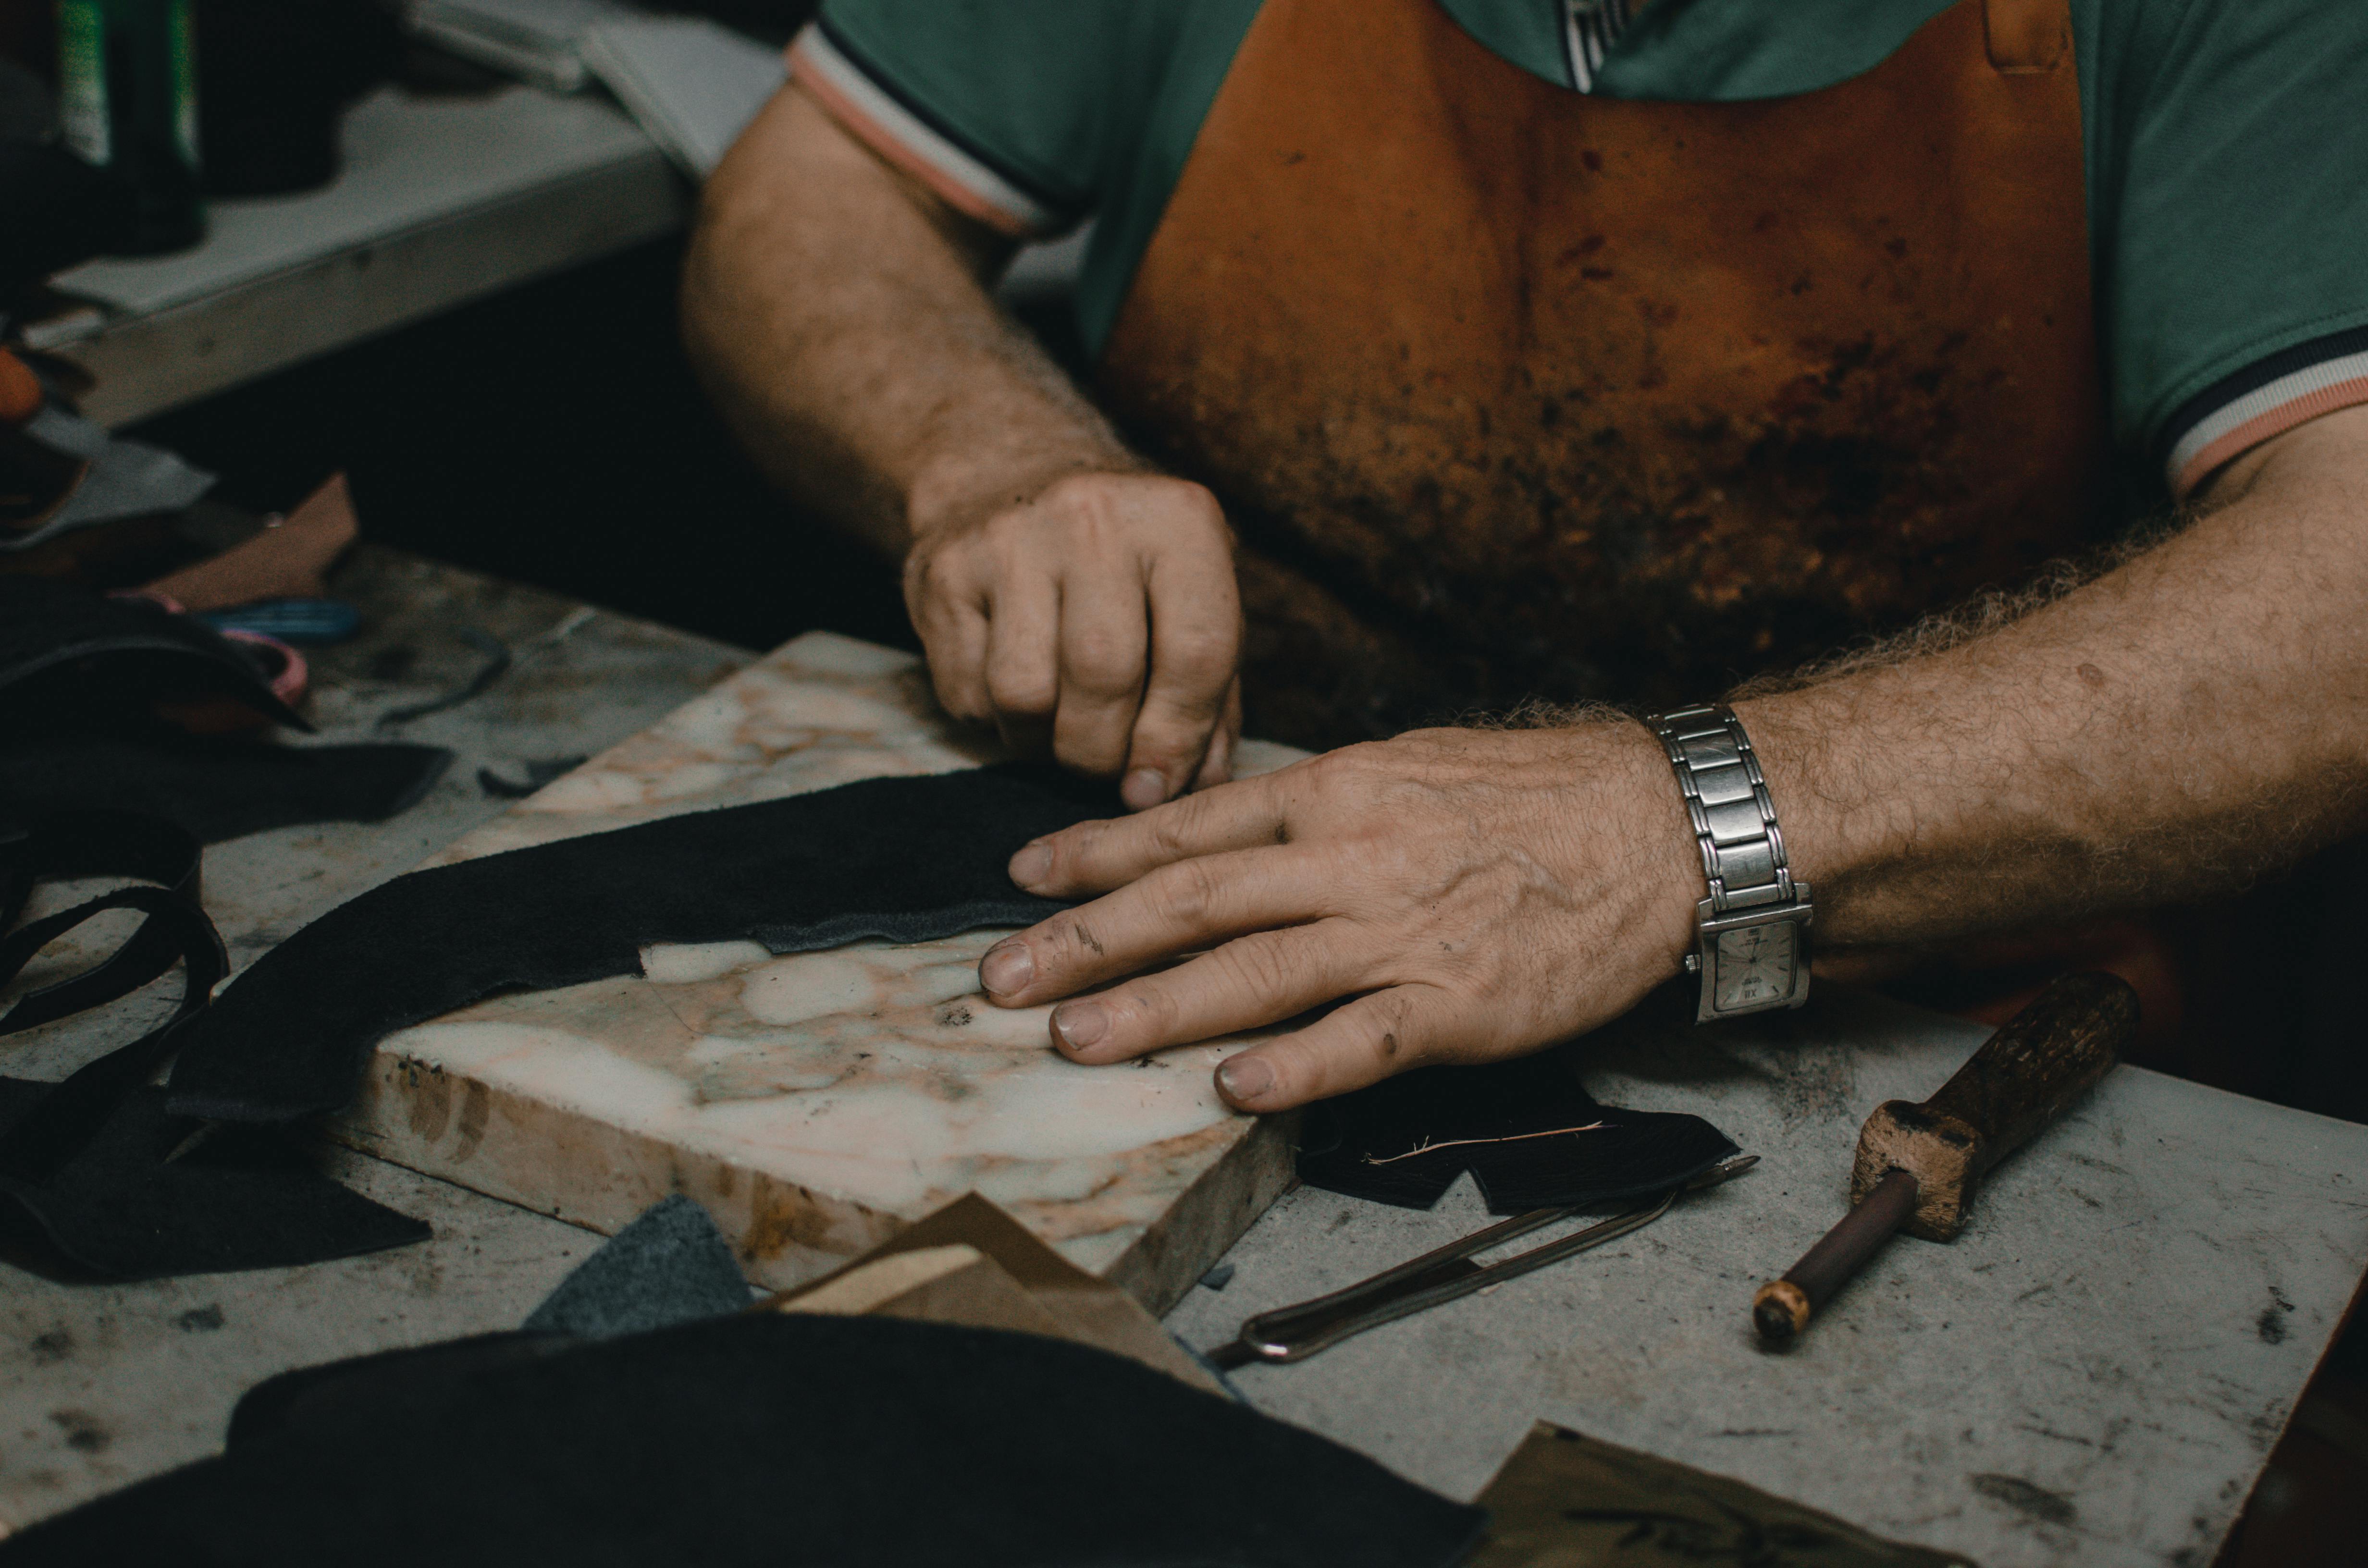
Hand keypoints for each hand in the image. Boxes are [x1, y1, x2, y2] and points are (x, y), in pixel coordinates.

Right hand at [904, 470, 1241, 808]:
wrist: (1010, 472)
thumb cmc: (1125, 563)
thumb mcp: (1190, 601)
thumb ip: (1209, 697)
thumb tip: (1190, 788)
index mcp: (1180, 518)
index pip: (1196, 653)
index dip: (1179, 738)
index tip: (1158, 783)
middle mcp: (1093, 515)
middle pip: (1104, 677)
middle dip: (1104, 752)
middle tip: (1104, 766)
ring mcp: (1009, 538)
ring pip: (1025, 696)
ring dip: (1044, 744)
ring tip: (1059, 731)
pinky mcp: (943, 571)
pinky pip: (969, 694)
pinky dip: (995, 723)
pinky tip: (1014, 694)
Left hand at [974, 724, 1706, 1109]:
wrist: (1660, 824)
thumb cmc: (1530, 798)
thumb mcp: (1406, 768)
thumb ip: (1312, 810)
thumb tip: (1221, 836)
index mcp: (1336, 794)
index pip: (1192, 827)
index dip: (1099, 854)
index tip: (1021, 877)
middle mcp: (1352, 858)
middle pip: (1195, 900)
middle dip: (1087, 940)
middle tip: (1000, 979)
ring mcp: (1403, 933)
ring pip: (1257, 971)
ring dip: (1155, 1008)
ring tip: (1072, 1039)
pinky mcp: (1459, 1002)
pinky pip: (1363, 1040)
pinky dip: (1295, 1067)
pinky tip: (1230, 1090)